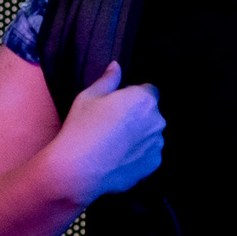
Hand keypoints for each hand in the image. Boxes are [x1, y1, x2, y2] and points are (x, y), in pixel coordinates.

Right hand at [44, 63, 166, 202]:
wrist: (79, 169)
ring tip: (115, 144)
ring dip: (140, 135)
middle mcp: (157, 120)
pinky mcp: (154, 163)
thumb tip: (116, 65)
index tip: (117, 107)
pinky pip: (149, 153)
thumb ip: (108, 79)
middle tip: (113, 126)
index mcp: (144, 99)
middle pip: (151, 113)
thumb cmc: (82, 128)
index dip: (133, 97)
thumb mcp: (88, 96)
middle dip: (138, 116)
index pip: (148, 91)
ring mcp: (157, 143)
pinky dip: (139, 154)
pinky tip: (119, 157)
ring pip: (151, 133)